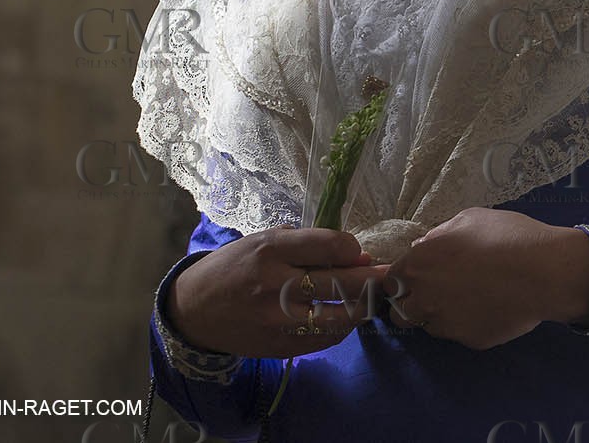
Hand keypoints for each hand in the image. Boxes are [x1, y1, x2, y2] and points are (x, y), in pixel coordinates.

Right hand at [167, 224, 392, 358]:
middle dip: (375, 278)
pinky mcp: (280, 346)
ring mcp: (278, 319)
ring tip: (370, 299)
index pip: (331, 245)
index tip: (358, 252)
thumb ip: (308, 245)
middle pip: (343, 282)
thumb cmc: (234, 267)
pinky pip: (325, 339)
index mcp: (271, 249)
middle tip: (392, 276)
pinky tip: (344, 317)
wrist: (195, 309)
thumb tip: (358, 256)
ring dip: (363, 307)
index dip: (354, 248)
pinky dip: (341, 328)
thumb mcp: (264, 242)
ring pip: (340, 316)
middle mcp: (276, 283)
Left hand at [381, 207, 588, 349]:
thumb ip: (439, 235)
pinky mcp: (468, 341)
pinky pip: (459, 334)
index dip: (403, 279)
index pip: (390, 281)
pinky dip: (467, 324)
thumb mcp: (468, 220)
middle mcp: (424, 297)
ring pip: (428, 326)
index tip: (418, 277)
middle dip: (411, 303)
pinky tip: (487, 309)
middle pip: (400, 312)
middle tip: (436, 292)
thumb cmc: (505, 236)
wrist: (543, 272)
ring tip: (465, 300)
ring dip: (438, 315)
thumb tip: (424, 246)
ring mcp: (446, 324)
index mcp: (418, 264)